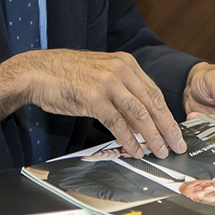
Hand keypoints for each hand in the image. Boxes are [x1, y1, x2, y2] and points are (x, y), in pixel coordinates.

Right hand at [0, 49, 185, 158]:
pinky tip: (135, 150)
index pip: (154, 92)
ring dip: (152, 137)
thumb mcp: (101, 74)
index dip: (166, 114)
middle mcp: (120, 70)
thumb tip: (141, 119)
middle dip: (167, 128)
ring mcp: (107, 83)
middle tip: (176, 146)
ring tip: (159, 151)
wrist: (38, 71)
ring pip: (139, 114)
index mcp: (125, 63)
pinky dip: (129, 140)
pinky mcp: (94, 98)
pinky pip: (118, 123)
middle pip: (152, 103)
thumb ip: (122, 90)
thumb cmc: (68, 75)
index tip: (175, 131)